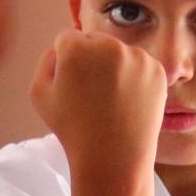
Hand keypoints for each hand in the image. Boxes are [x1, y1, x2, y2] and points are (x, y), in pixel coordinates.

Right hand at [29, 30, 165, 189]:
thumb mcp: (39, 93)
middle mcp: (108, 44)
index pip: (68, 39)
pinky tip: (127, 101)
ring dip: (114, 67)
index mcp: (76, 47)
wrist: (113, 157)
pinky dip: (134, 77)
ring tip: (111, 100)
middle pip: (95, 40)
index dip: (66, 63)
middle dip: (92, 60)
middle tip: (93, 94)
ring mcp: (136, 56)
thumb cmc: (72, 128)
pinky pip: (140, 64)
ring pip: (119, 51)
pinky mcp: (156, 69)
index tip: (72, 86)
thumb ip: (46, 60)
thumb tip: (62, 45)